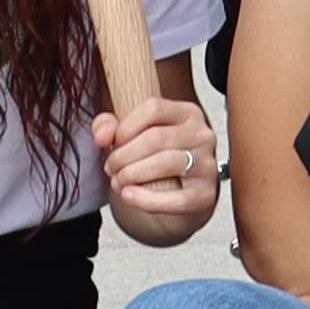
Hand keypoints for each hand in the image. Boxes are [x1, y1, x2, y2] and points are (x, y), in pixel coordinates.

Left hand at [94, 89, 219, 245]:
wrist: (182, 196)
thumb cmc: (156, 159)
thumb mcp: (132, 135)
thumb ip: (109, 126)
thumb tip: (102, 136)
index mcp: (187, 113)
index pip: (154, 108)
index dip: (126, 126)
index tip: (112, 142)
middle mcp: (202, 135)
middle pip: (156, 138)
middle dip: (124, 155)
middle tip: (110, 168)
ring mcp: (207, 165)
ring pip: (166, 163)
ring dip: (132, 174)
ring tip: (117, 181)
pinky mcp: (205, 195)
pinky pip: (176, 199)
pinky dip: (146, 199)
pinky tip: (128, 196)